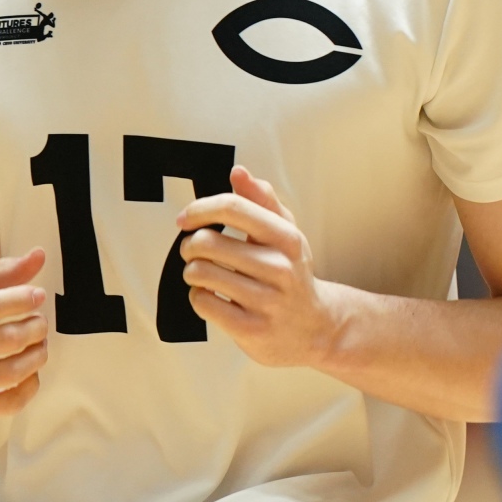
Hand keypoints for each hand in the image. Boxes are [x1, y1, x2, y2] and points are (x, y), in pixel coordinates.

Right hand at [0, 249, 48, 421]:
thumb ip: (3, 272)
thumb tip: (39, 255)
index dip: (18, 299)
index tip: (38, 295)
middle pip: (5, 340)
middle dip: (34, 327)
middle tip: (40, 322)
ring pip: (11, 372)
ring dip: (37, 355)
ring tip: (40, 343)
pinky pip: (10, 403)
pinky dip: (30, 384)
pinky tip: (31, 371)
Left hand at [176, 166, 340, 367]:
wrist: (316, 327)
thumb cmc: (293, 275)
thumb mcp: (286, 233)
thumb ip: (262, 200)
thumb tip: (239, 173)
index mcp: (286, 238)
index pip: (232, 208)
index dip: (199, 209)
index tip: (186, 218)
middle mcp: (279, 268)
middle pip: (207, 242)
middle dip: (190, 245)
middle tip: (194, 251)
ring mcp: (265, 300)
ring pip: (200, 272)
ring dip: (192, 271)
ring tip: (203, 273)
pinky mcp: (250, 329)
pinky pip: (202, 302)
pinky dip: (198, 296)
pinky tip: (212, 296)